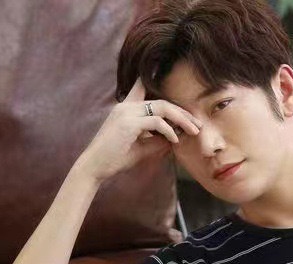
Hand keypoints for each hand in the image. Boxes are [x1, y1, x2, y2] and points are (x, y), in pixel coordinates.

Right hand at [76, 77, 201, 182]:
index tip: (166, 69)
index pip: (140, 86)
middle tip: (197, 124)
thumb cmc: (116, 158)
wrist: (95, 166)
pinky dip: (169, 130)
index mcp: (126, 108)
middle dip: (182, 112)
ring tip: (193, 131)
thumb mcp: (141, 148)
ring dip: (181, 119)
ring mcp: (126, 113)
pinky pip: (156, 122)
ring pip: (161, 107)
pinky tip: (175, 140)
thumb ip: (157, 141)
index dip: (152, 76)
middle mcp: (126, 106)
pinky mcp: (128, 123)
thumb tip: (176, 138)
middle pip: (161, 101)